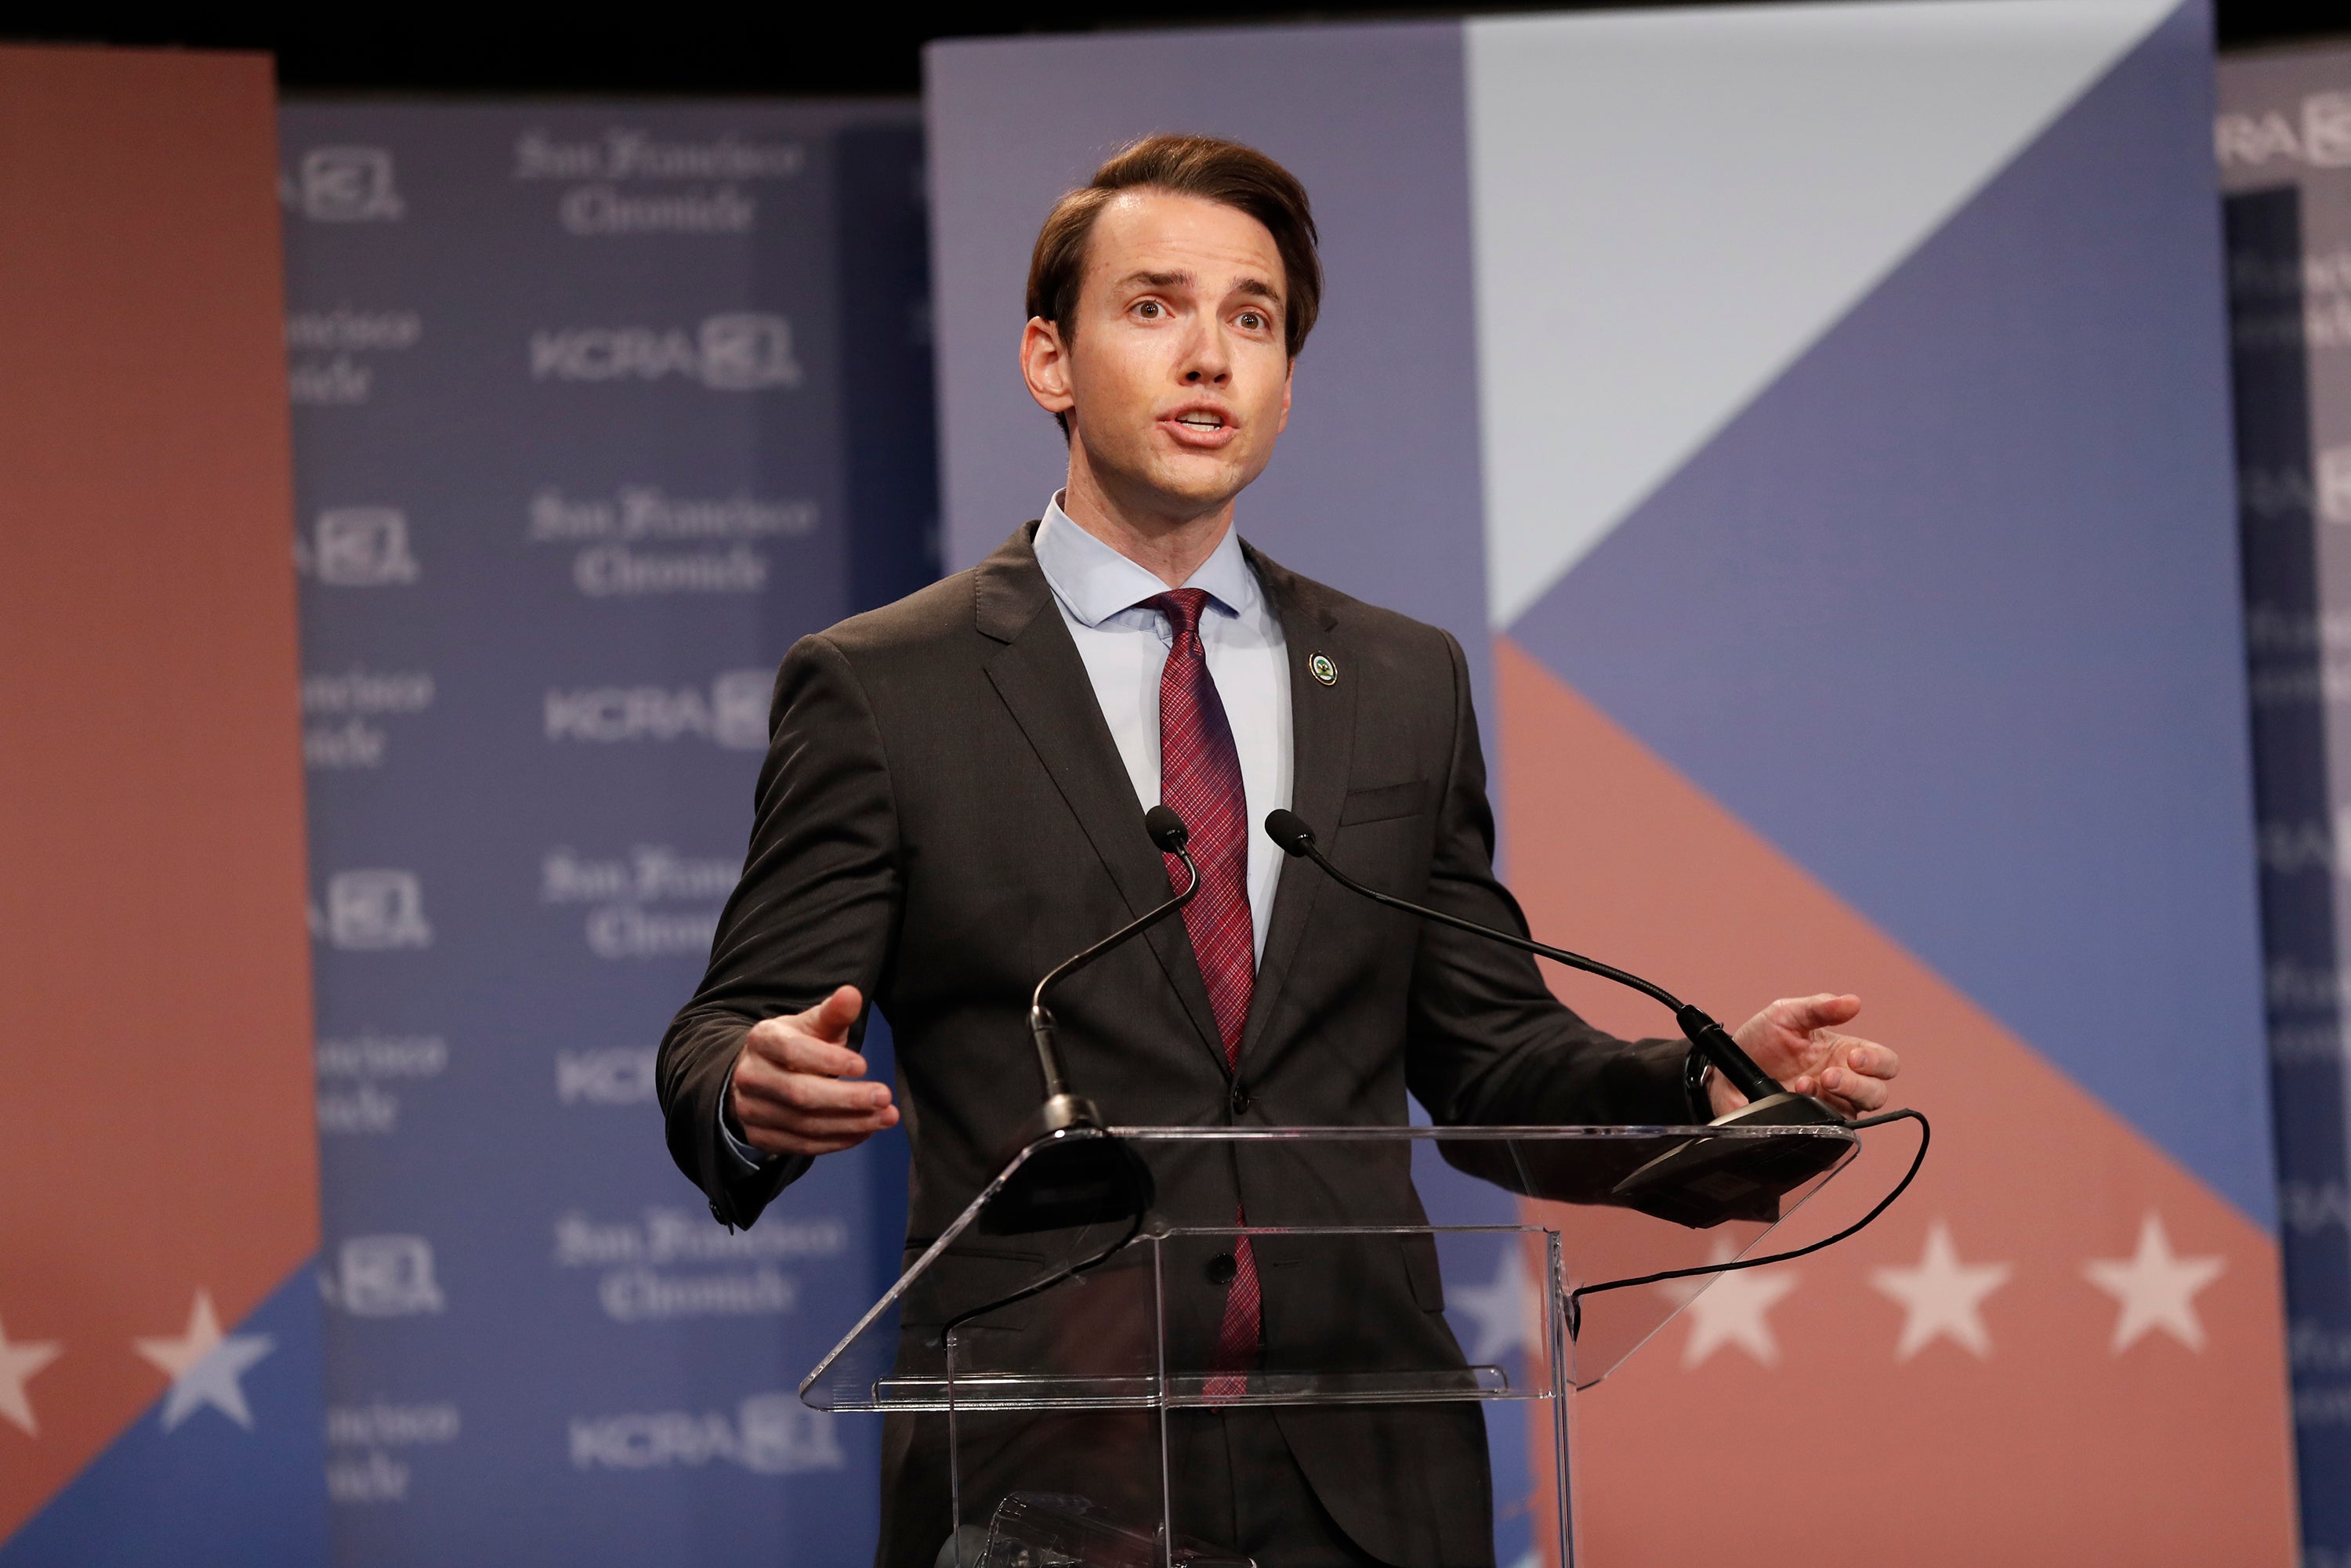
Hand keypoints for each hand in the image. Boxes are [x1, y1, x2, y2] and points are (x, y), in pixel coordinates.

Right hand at [729, 985, 899, 1156]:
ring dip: (850, 1124)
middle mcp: (750, 1076)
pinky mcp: (759, 1137)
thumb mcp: (812, 1024)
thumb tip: (851, 994)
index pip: (792, 1050)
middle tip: (884, 1098)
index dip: (828, 1060)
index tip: (864, 1065)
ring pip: (804, 1124)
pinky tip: (864, 1132)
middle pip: (799, 1093)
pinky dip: (836, 1141)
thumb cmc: (795, 1045)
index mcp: (762, 1040)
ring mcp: (751, 1110)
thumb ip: (833, 1013)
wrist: (758, 1074)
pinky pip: (801, 1145)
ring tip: (885, 1118)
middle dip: (847, 1098)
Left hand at [1714, 993, 1898, 1118]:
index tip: (1854, 1057)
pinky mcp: (1810, 1126)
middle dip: (1858, 1086)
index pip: (1885, 1063)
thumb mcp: (1785, 1015)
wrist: (1724, 1071)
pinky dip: (1816, 1119)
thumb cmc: (1760, 1040)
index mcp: (1844, 1053)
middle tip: (1828, 1076)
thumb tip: (1853, 1002)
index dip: (1878, 1063)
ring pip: (1855, 1115)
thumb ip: (1818, 1008)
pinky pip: (1828, 1132)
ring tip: (1803, 1085)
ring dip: (1834, 1100)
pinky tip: (1795, 1101)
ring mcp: (1827, 1107)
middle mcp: (1842, 1083)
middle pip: (1877, 1094)